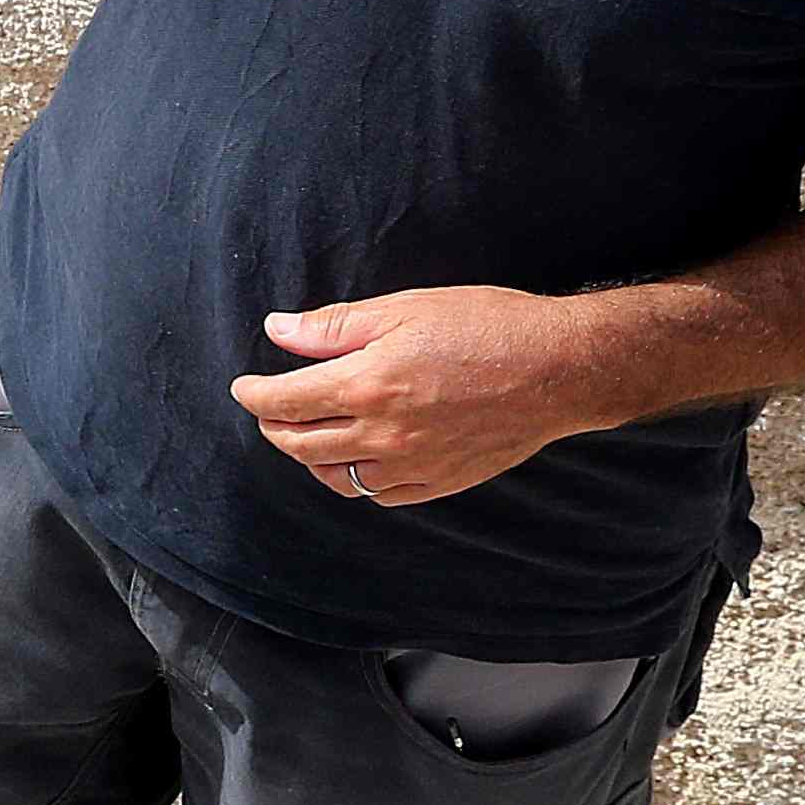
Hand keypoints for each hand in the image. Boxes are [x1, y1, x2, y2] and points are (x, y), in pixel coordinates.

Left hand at [228, 287, 616, 505]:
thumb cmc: (485, 326)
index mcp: (366, 386)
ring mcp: (413, 465)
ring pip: (337, 477)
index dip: (254, 396)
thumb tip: (277, 331)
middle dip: (274, 428)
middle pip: (300, 445)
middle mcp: (383, 435)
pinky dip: (358, 480)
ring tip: (309, 435)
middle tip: (269, 411)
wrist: (559, 368)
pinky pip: (381, 495)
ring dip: (311, 458)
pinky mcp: (442, 481)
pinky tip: (358, 460)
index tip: (244, 388)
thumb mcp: (403, 310)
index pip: (284, 403)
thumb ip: (333, 328)